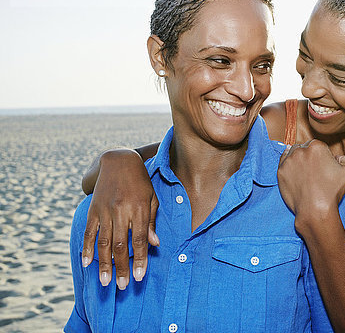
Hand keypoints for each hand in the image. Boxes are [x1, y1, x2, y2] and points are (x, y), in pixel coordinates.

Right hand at [81, 149, 158, 289]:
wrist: (118, 161)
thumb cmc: (141, 182)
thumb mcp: (152, 199)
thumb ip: (151, 222)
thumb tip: (154, 244)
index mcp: (139, 209)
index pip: (139, 240)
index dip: (139, 260)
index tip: (139, 277)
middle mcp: (121, 211)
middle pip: (120, 245)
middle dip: (122, 267)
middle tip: (123, 286)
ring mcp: (105, 210)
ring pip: (103, 242)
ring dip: (104, 264)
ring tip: (105, 281)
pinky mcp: (93, 209)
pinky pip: (89, 231)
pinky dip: (87, 247)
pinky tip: (87, 263)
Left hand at [277, 140, 344, 229]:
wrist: (315, 210)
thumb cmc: (332, 191)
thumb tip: (338, 158)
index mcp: (317, 146)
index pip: (318, 145)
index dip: (321, 154)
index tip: (323, 164)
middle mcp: (301, 150)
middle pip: (304, 148)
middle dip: (309, 156)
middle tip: (313, 169)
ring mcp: (289, 161)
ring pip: (292, 154)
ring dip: (298, 159)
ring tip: (304, 172)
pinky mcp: (280, 171)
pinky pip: (283, 163)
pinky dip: (288, 165)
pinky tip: (294, 172)